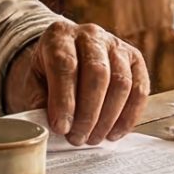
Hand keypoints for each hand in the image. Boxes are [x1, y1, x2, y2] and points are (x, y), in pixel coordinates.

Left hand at [8, 22, 148, 146]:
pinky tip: (113, 133)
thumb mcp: (34, 83)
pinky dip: (128, 117)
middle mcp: (90, 34)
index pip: (65, 64)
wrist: (68, 56)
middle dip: (88, 113)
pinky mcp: (136, 60)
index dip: (64, 100)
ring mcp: (117, 45)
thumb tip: (55, 126)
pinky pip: (140, 90)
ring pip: (121, 83)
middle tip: (77, 138)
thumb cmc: (49, 74)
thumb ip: (40, 101)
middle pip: (97, 73)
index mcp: (59, 35)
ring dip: (107, 118)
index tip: (61, 128)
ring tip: (92, 139)